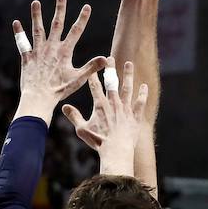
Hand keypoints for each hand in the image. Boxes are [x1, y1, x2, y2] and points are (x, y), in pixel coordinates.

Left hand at [13, 0, 106, 123]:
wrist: (39, 97)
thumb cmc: (59, 90)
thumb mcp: (78, 78)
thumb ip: (92, 67)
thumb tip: (107, 59)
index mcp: (65, 51)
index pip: (76, 31)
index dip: (83, 18)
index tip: (87, 6)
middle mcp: (51, 47)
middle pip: (57, 24)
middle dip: (60, 9)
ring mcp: (38, 51)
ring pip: (38, 29)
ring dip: (37, 15)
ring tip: (35, 2)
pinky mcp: (27, 57)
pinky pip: (22, 43)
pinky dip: (19, 33)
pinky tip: (16, 22)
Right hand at [62, 58, 147, 175]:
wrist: (116, 151)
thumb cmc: (98, 141)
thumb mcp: (82, 129)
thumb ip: (74, 116)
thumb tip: (64, 107)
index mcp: (99, 105)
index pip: (95, 86)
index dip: (93, 75)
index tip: (93, 67)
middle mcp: (113, 103)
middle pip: (112, 82)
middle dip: (110, 69)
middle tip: (110, 58)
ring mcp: (125, 108)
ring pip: (127, 88)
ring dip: (128, 75)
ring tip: (129, 63)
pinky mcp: (135, 116)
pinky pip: (140, 102)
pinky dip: (142, 94)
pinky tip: (143, 85)